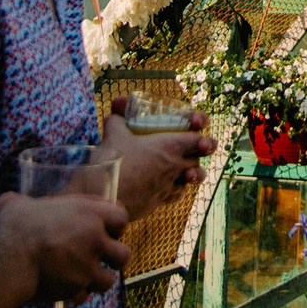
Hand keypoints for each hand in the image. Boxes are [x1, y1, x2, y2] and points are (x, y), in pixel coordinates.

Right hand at [0, 191, 131, 307]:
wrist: (6, 261)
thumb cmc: (13, 228)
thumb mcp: (18, 205)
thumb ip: (23, 202)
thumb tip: (8, 201)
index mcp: (88, 213)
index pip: (121, 218)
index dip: (115, 226)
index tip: (105, 231)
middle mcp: (95, 239)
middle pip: (124, 254)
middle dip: (114, 259)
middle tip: (99, 259)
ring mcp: (88, 266)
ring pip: (109, 280)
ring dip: (97, 281)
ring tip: (83, 278)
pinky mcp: (77, 289)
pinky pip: (85, 296)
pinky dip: (76, 296)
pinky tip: (64, 291)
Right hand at [102, 103, 215, 221]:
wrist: (104, 197)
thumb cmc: (113, 162)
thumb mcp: (114, 133)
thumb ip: (118, 118)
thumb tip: (117, 106)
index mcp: (170, 147)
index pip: (198, 140)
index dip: (202, 135)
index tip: (199, 132)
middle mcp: (174, 167)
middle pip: (198, 160)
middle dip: (200, 153)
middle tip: (196, 148)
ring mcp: (168, 186)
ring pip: (191, 180)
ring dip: (192, 173)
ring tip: (187, 169)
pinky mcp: (158, 202)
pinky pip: (175, 194)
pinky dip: (176, 188)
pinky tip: (168, 184)